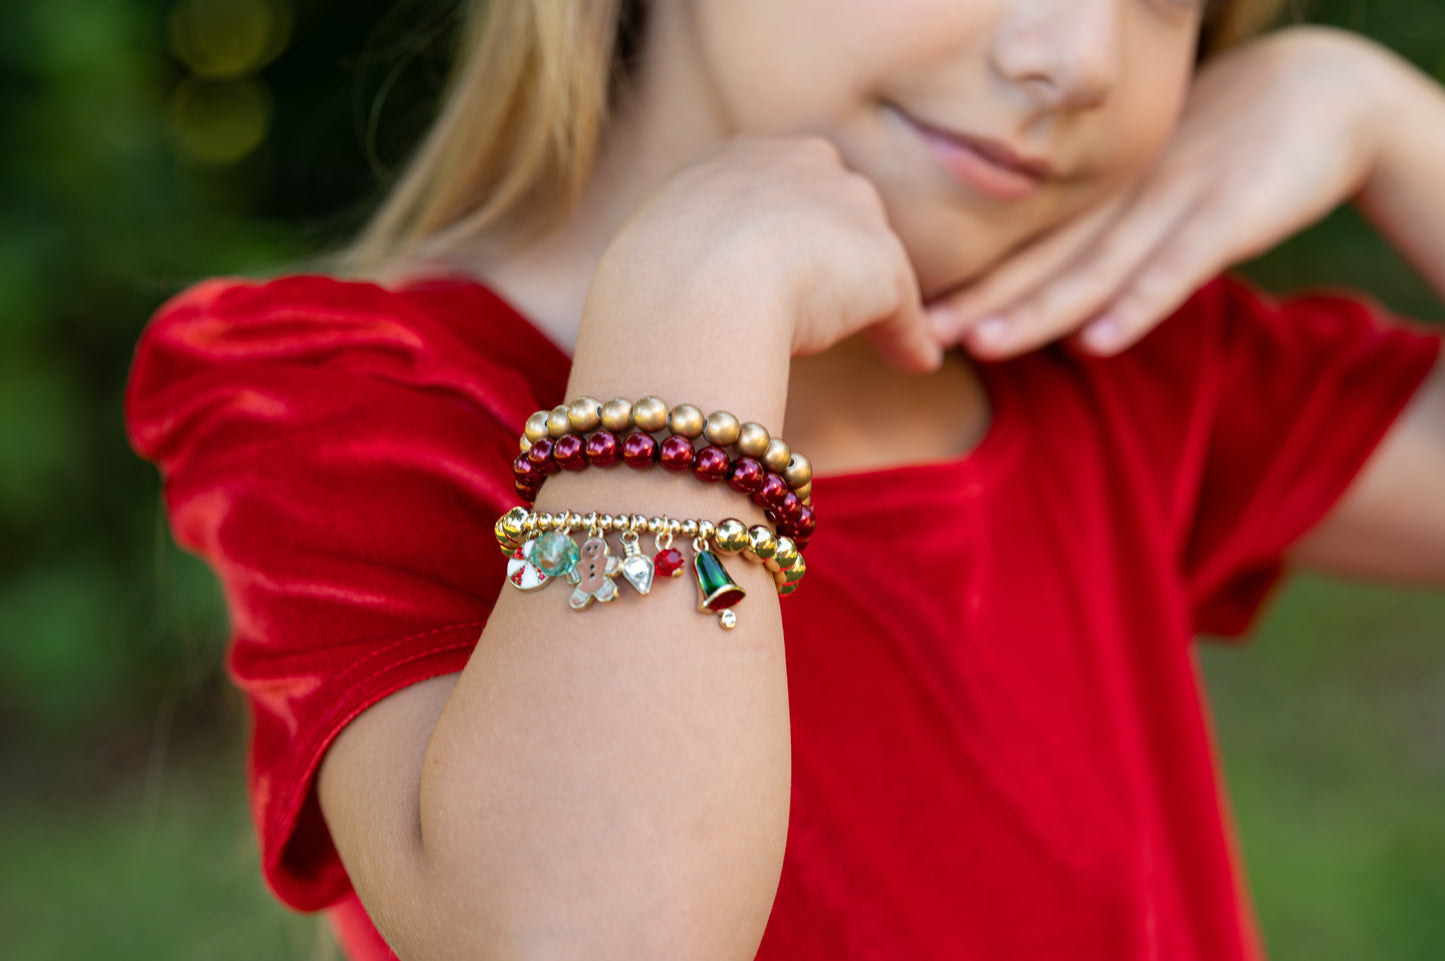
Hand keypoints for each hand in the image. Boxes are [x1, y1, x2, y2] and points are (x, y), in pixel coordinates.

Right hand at [596, 135, 943, 372]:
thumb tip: (689, 308)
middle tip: (827, 298)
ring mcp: (847, 210)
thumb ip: (686, 264)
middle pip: (836, 205)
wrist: (697, 291)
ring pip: (869, 255)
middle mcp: (802, 163)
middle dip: (836, 249)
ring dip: (872, 295)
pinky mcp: (882, 264)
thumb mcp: (657, 256)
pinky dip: (906, 337)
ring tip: (877, 336)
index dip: (779, 229)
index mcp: (737, 158)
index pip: (778, 184)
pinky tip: (913, 363)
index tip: (777, 268)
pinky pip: (901, 307)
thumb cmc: (654, 287)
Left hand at [925, 25, 1392, 358]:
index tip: (915, 317)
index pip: (1026, 247)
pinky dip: (1140, 303)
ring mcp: (1173, 202)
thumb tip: (1064, 317)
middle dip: (984, 300)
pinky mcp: (1230, 213)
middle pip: (1044, 258)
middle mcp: (1123, 198)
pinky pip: (1179, 265)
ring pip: (1097, 264)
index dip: (973, 283)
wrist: (1320, 89)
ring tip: (985, 345)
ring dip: (1040, 308)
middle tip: (925, 334)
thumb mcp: (1153, 194)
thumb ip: (1109, 246)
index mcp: (1102, 196)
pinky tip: (1101, 341)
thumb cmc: (1221, 153)